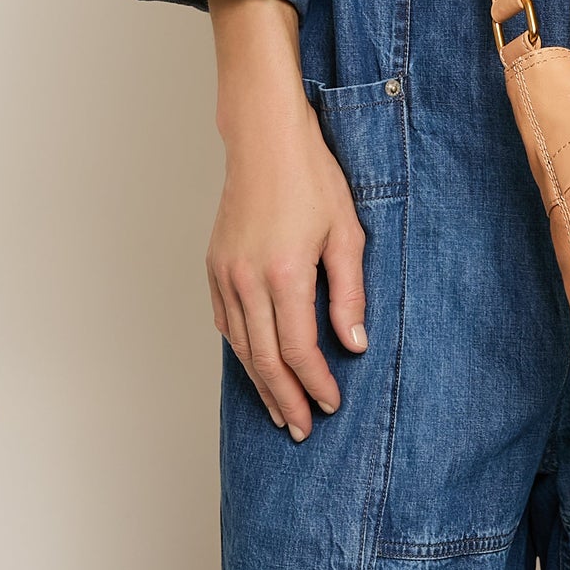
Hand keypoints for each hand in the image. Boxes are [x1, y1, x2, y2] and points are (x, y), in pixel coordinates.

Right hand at [204, 0, 368, 439]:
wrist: (265, 140)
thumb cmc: (311, 178)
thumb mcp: (346, 233)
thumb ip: (349, 293)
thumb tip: (353, 344)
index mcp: (286, 274)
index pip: (299, 351)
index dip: (316, 384)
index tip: (331, 403)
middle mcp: (248, 281)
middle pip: (265, 359)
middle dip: (284, 399)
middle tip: (300, 429)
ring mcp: (226, 274)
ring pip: (241, 346)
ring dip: (260, 383)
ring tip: (278, 410)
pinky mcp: (215, 266)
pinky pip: (226, 322)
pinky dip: (241, 350)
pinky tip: (255, 364)